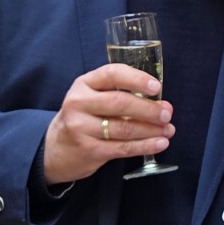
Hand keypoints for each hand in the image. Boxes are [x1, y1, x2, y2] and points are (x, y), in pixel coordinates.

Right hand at [42, 64, 174, 184]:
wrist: (55, 150)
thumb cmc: (84, 118)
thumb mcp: (93, 98)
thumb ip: (122, 95)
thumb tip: (162, 104)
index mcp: (84, 84)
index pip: (112, 74)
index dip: (137, 79)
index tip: (156, 87)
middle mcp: (79, 103)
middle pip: (120, 103)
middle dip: (149, 109)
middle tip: (167, 113)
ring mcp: (81, 128)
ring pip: (124, 127)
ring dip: (152, 129)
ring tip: (168, 130)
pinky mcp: (89, 150)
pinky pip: (123, 147)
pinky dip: (145, 146)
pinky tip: (160, 144)